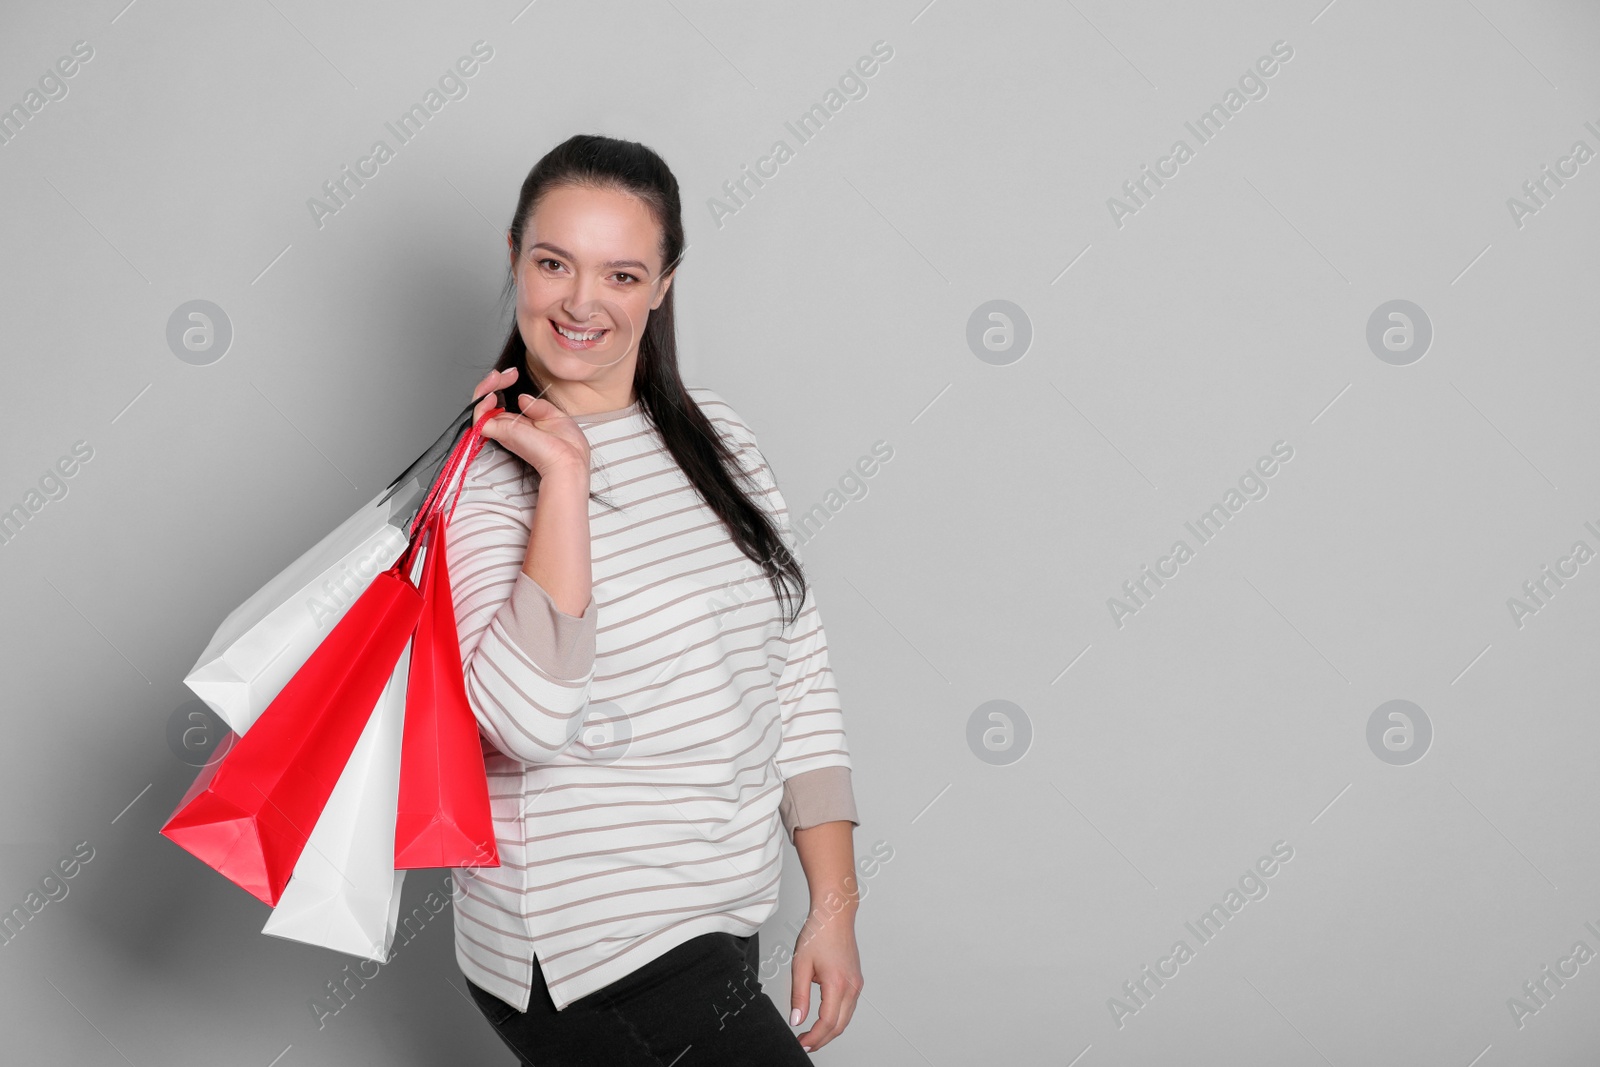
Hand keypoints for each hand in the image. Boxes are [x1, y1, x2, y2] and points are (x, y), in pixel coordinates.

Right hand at [471, 368, 590, 479]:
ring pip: (479, 407)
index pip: (500, 405)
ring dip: (484, 388)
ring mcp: (503, 430)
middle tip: (505, 373)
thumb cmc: (567, 447)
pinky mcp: (500, 433)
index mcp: (520, 426)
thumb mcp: (555, 417)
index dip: (502, 385)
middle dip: (492, 383)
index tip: (514, 373)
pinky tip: (492, 394)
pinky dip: (481, 403)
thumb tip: (522, 397)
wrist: (569, 460)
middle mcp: (508, 428)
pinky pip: (478, 417)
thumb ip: (538, 406)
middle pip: (487, 404)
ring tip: (496, 378)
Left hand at [789, 909, 862, 1053]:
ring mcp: (856, 984)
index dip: (814, 1038)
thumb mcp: (800, 965)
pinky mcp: (856, 981)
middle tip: (804, 1044)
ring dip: (830, 1030)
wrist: (835, 915)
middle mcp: (852, 987)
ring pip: (846, 1018)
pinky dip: (836, 1018)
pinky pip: (848, 1007)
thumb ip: (799, 996)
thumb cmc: (818, 934)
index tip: (801, 1043)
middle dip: (822, 1039)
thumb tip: (797, 1020)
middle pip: (839, 1026)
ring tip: (811, 1035)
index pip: (827, 1023)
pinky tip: (823, 1018)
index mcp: (837, 984)